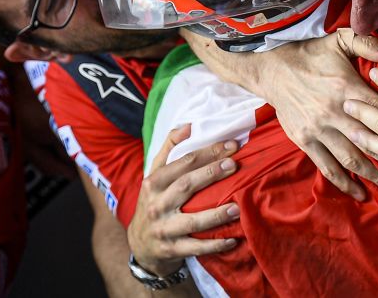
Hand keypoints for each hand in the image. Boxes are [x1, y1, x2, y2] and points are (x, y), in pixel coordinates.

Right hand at [127, 124, 240, 275]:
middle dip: (211, 174)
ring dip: (216, 214)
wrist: (140, 244)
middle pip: (186, 186)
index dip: (208, 153)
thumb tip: (189, 125)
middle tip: (235, 166)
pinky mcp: (171, 250)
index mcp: (154, 182)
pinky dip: (214, 245)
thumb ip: (169, 149)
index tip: (231, 146)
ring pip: (192, 221)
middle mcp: (156, 204)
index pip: (183, 163)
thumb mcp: (155, 175)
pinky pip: (195, 248)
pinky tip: (232, 239)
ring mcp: (163, 229)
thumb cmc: (154, 202)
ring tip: (237, 207)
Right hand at [257, 29, 377, 200]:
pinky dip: (343, 182)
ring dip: (373, 176)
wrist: (272, 71)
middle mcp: (335, 112)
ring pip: (351, 158)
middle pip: (370, 140)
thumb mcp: (337, 41)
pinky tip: (359, 193)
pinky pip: (327, 166)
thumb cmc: (309, 55)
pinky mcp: (305, 140)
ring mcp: (319, 129)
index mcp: (347, 88)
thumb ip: (364, 43)